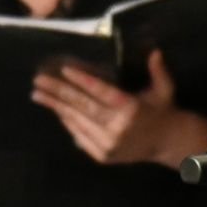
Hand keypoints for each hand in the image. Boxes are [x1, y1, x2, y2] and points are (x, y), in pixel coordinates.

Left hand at [31, 50, 206, 168]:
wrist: (168, 144)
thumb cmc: (162, 111)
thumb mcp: (164, 89)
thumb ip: (157, 70)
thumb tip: (154, 51)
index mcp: (131, 108)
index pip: (101, 91)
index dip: (82, 80)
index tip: (64, 69)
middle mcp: (118, 127)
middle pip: (83, 106)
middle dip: (58, 92)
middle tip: (38, 81)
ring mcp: (108, 144)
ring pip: (78, 122)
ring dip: (56, 107)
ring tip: (38, 95)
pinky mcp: (103, 155)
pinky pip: (80, 137)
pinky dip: (68, 123)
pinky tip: (56, 111)